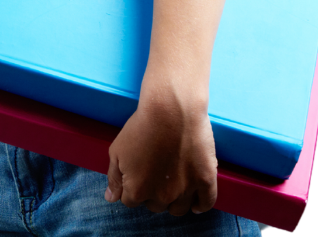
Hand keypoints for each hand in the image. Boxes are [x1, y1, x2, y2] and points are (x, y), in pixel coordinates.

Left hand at [104, 90, 217, 215]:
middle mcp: (162, 196)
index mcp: (138, 190)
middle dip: (154, 193)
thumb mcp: (117, 149)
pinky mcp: (205, 181)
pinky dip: (200, 205)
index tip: (139, 174)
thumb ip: (114, 178)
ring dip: (175, 200)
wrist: (170, 108)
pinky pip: (206, 203)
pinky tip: (195, 203)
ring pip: (179, 208)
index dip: (134, 188)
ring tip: (174, 185)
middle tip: (157, 173)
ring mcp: (185, 191)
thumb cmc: (141, 126)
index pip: (132, 201)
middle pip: (156, 205)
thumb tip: (111, 198)